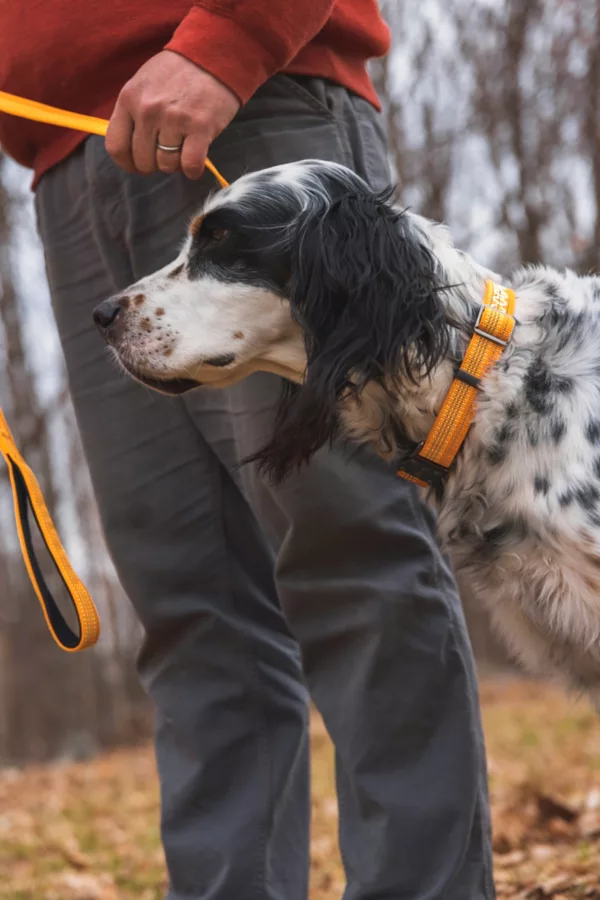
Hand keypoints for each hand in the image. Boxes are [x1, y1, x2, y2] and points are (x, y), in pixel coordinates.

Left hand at [106, 50, 239, 178]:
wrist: (212, 55)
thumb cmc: (177, 74)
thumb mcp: (143, 85)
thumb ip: (132, 113)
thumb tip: (130, 149)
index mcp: (129, 99)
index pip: (116, 147)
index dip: (127, 163)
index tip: (137, 164)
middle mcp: (148, 110)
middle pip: (143, 161)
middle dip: (155, 164)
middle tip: (167, 152)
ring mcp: (173, 119)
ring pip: (167, 165)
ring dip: (176, 164)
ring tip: (183, 147)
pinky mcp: (200, 127)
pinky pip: (190, 165)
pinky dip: (193, 170)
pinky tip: (195, 160)